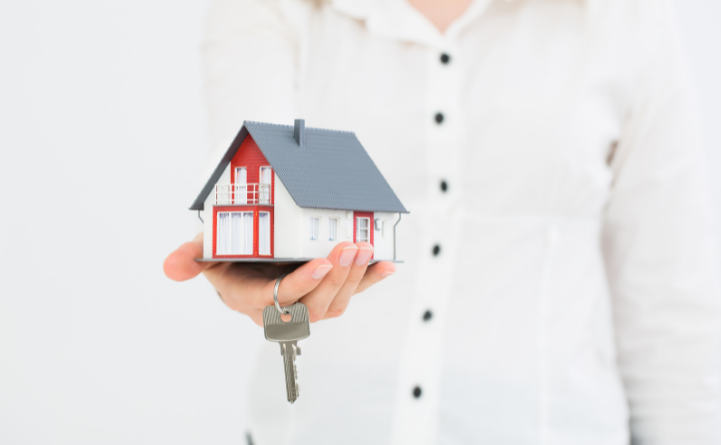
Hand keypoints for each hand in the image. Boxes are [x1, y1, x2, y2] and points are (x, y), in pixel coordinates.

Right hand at [163, 233, 395, 324]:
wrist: (245, 256)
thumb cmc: (226, 253)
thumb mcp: (205, 250)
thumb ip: (190, 258)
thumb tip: (169, 267)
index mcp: (248, 299)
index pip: (278, 299)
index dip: (302, 284)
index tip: (322, 262)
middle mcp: (277, 309)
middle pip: (312, 305)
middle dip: (335, 278)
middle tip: (350, 246)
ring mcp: (303, 305)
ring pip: (333, 303)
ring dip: (353, 278)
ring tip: (364, 248)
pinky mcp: (323, 295)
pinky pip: (349, 293)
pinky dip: (368, 280)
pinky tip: (386, 265)